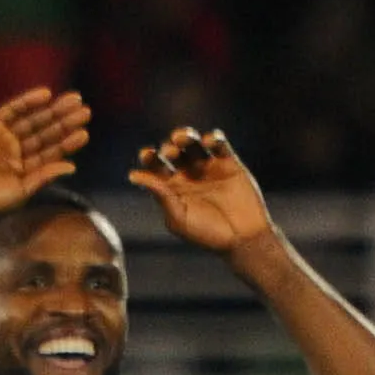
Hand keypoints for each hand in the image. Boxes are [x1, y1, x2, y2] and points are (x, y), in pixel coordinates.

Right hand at [0, 87, 90, 213]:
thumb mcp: (24, 190)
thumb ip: (46, 175)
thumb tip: (72, 167)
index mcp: (23, 169)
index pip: (49, 152)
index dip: (66, 143)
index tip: (84, 133)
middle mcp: (14, 152)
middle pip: (44, 133)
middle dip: (64, 122)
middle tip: (85, 111)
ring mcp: (2, 137)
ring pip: (32, 120)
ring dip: (52, 110)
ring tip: (74, 100)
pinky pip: (12, 109)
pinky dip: (28, 101)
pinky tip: (46, 95)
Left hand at [128, 127, 273, 253]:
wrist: (242, 238)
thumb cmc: (207, 233)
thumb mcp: (178, 217)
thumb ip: (160, 194)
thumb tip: (133, 175)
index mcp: (172, 187)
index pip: (156, 167)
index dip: (150, 157)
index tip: (146, 154)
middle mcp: (189, 174)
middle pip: (174, 151)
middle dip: (169, 147)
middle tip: (170, 152)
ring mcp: (209, 167)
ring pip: (194, 144)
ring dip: (186, 136)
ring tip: (182, 138)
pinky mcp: (229, 163)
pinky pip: (219, 145)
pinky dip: (213, 139)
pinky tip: (208, 141)